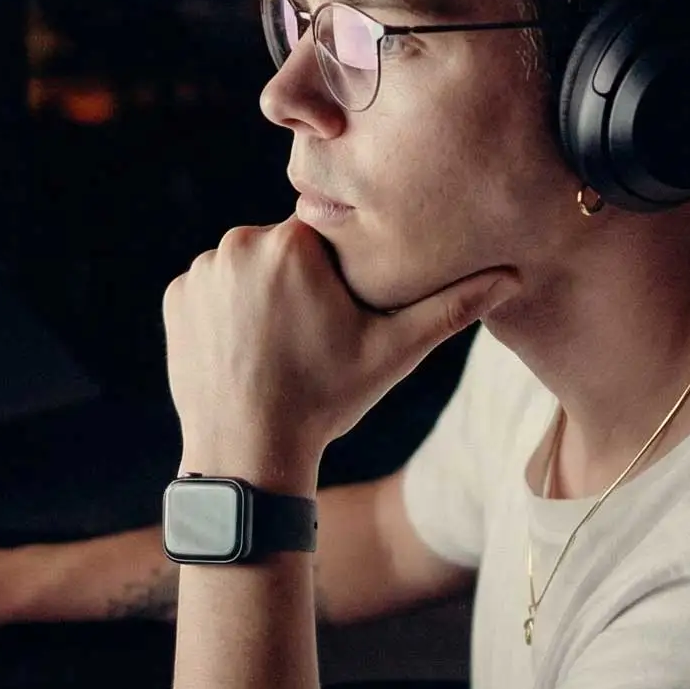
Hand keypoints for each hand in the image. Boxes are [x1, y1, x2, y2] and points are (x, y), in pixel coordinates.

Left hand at [162, 220, 515, 485]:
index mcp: (293, 243)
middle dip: (299, 282)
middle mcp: (239, 242)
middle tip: (311, 337)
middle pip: (284, 248)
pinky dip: (226, 311)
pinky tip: (246, 349)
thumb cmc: (326, 400)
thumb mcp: (394, 353)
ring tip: (278, 346)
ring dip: (262, 294)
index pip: (326, 236)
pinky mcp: (176, 297)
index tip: (341, 315)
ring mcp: (201, 271)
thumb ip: (451, 308)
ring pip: (247, 266)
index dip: (338, 275)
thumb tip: (514, 274)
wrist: (248, 453)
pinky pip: (211, 288)